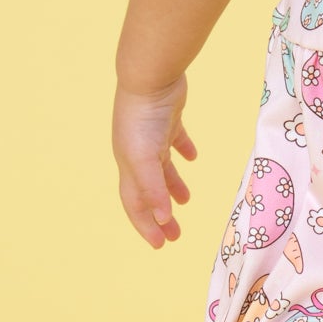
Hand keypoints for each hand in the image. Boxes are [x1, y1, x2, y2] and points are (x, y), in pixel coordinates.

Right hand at [113, 74, 198, 247]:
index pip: (134, 203)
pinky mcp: (167, 119)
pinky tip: (193, 158)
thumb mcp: (145, 158)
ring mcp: (151, 136)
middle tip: (175, 236)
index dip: (145, 225)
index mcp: (129, 165)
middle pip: (148, 191)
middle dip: (160, 215)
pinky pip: (175, 140)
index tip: (160, 245)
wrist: (150, 76)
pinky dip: (183, 151)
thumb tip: (162, 219)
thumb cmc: (143, 118)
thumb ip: (153, 188)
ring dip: (173, 187)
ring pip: (162, 169)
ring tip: (186, 201)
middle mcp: (137, 153)